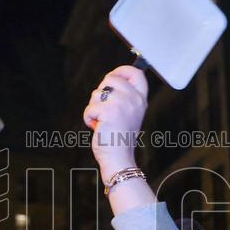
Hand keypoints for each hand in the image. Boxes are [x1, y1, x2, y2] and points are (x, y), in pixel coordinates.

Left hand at [82, 66, 147, 181]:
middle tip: (104, 110)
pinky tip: (97, 127)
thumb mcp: (128, 114)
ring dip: (94, 108)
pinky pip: (90, 108)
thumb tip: (109, 81)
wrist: (119, 159)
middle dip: (101, 92)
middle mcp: (134, 99)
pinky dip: (89, 118)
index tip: (113, 77)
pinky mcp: (109, 111)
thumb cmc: (119, 139)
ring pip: (97, 93)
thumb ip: (123, 97)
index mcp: (141, 99)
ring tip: (102, 122)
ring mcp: (122, 104)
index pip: (137, 73)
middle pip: (111, 78)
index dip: (122, 71)